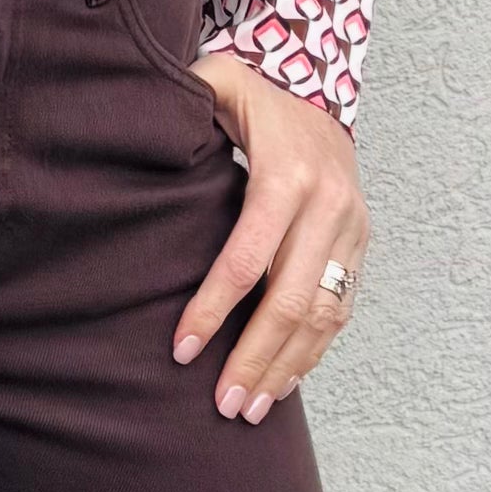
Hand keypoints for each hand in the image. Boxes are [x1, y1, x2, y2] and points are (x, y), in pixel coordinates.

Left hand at [171, 60, 367, 420]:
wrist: (320, 93)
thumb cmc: (253, 96)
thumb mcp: (216, 83)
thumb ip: (181, 101)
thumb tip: (128, 126)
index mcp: (287, 175)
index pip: (248, 257)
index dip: (213, 308)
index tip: (181, 351)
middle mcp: (329, 205)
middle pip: (292, 299)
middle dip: (256, 357)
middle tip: (224, 405)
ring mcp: (352, 228)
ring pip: (324, 314)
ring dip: (288, 367)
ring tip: (250, 409)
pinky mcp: (362, 244)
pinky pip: (342, 308)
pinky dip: (314, 351)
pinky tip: (284, 382)